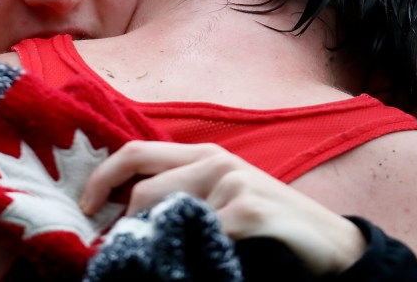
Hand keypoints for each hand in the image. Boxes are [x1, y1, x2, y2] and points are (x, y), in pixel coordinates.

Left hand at [80, 141, 365, 275]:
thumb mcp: (222, 198)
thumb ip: (183, 193)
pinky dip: (188, 254)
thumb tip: (127, 211)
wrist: (330, 246)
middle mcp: (215, 161)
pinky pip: (199, 234)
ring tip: (158, 260)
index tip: (85, 208)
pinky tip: (199, 265)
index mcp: (203, 154)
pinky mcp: (248, 210)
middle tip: (113, 250)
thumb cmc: (270, 224)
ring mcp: (232, 183)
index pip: (136, 151)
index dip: (102, 177)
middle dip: (120, 222)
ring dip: (153, 242)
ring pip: (165, 212)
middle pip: (142, 186)